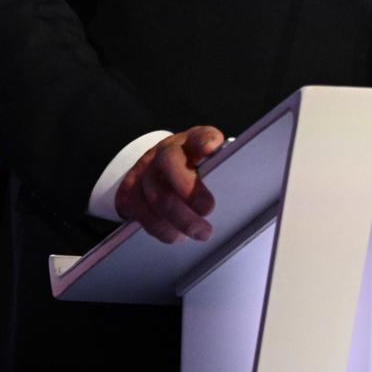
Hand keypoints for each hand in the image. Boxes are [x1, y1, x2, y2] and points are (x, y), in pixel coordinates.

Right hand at [115, 125, 224, 242]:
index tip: (211, 148)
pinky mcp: (129, 191)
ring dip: (178, 219)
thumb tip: (242, 181)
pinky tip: (176, 235)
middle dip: (190, 192)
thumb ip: (220, 167)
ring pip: (155, 195)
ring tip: (199, 233)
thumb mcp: (206, 162)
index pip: (198, 135)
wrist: (154, 168)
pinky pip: (140, 212)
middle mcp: (163, 152)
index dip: (204, 140)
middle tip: (209, 212)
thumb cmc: (189, 168)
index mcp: (189, 142)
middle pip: (170, 165)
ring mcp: (143, 171)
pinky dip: (160, 228)